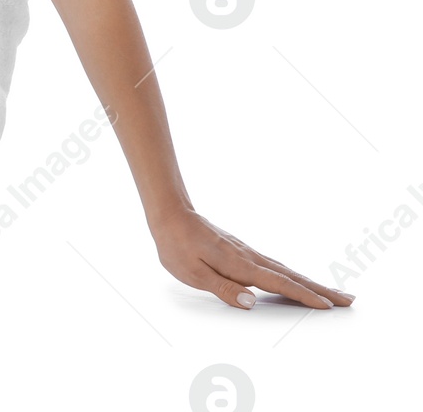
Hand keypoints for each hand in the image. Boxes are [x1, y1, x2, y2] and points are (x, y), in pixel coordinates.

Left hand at [150, 207, 353, 310]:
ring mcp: (248, 252)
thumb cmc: (176, 245)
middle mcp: (249, 257)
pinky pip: (274, 266)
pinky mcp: (242, 251)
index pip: (278, 284)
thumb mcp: (192, 273)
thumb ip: (223, 288)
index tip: (328, 305)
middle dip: (321, 289)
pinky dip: (292, 275)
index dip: (303, 296)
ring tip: (333, 293)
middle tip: (349, 300)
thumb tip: (252, 302)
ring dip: (311, 282)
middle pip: (291, 276)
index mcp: (240, 265)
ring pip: (285, 270)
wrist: (170, 215)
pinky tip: (297, 280)